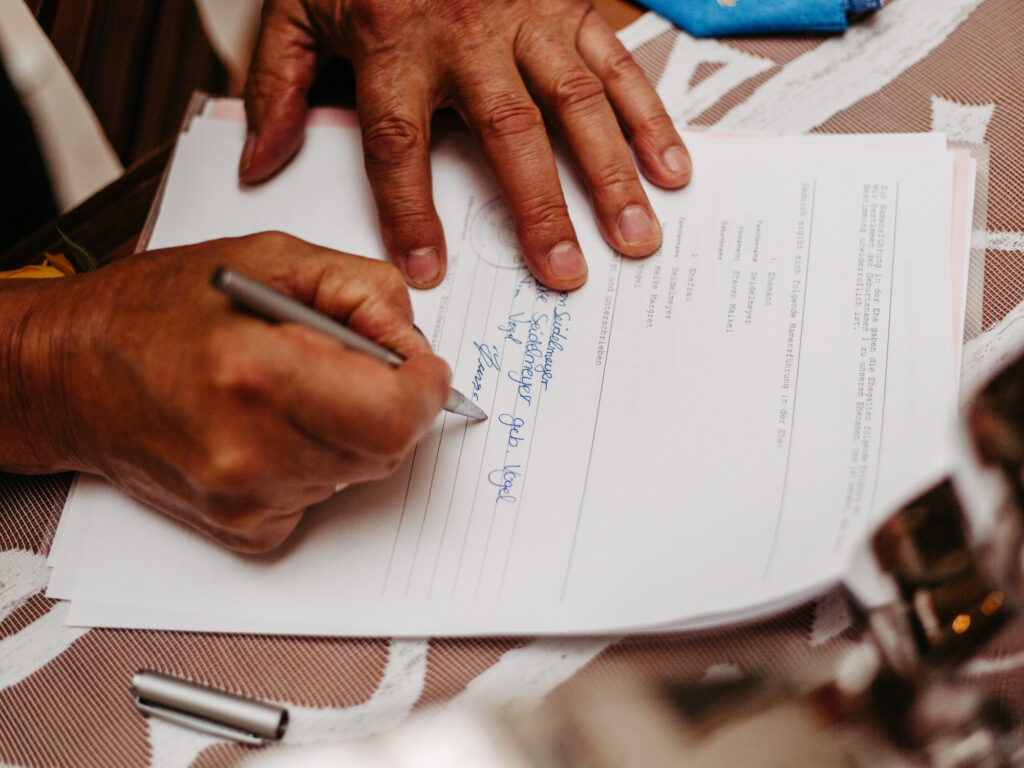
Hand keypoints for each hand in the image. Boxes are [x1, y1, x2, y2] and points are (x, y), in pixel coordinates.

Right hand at [0, 233, 450, 551]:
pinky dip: (316, 460)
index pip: (397, 413)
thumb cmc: (149, 313)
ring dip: (350, 429)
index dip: (425, 386)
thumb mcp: (266, 260)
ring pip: (358, 472)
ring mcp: (243, 499)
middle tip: (351, 365)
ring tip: (295, 387)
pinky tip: (271, 425)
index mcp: (257, 374)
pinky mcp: (240, 528)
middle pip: (388, 447)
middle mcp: (249, 451)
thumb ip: (360, 288)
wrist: (65, 374)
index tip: (421, 366)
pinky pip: (321, 496)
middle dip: (389, 403)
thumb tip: (411, 336)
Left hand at [240, 0, 690, 290]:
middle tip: (565, 275)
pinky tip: (671, 169)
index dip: (411, 209)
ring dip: (612, 175)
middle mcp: (466, 32)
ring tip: (636, 238)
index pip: (397, 141)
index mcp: (392, 41)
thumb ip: (276, 84)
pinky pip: (617, 62)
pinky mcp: (571, 0)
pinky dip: (648, 116)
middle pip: (507, 133)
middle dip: (540, 209)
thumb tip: (261, 164)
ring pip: (576, 103)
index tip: (428, 270)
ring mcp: (528, 15)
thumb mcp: (296, 6)